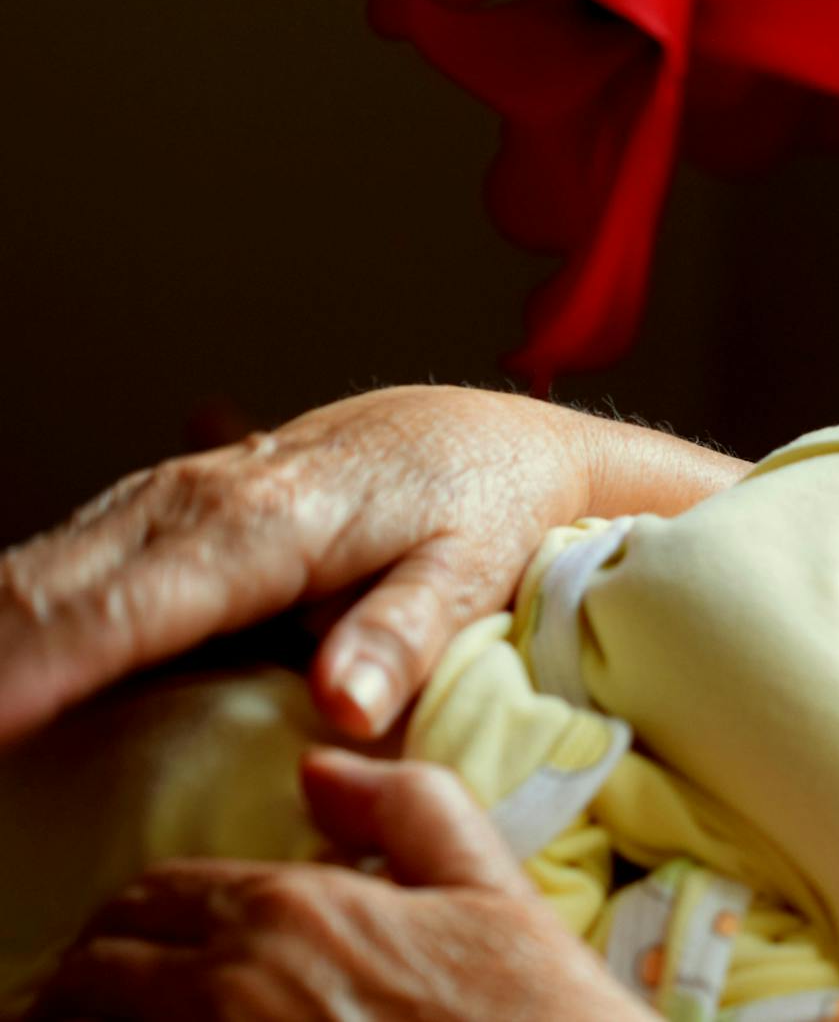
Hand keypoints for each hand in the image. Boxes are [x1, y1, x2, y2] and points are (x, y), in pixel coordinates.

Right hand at [0, 386, 613, 744]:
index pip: (129, 610)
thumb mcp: (470, 569)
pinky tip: (0, 660)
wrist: (486, 436)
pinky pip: (67, 560)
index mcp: (268, 524)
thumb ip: (404, 635)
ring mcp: (170, 499)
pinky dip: (16, 608)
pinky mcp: (166, 508)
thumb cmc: (483, 506)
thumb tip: (343, 706)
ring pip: (43, 568)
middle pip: (55, 587)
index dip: (44, 670)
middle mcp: (197, 501)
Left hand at [30, 750, 652, 1021]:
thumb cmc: (539, 1013)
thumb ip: (410, 809)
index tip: (133, 945)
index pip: (156, 897)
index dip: (133, 920)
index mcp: (294, 912)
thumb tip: (322, 763)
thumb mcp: (495, 890)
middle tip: (99, 995)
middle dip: (85, 979)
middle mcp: (233, 988)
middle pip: (93, 975)